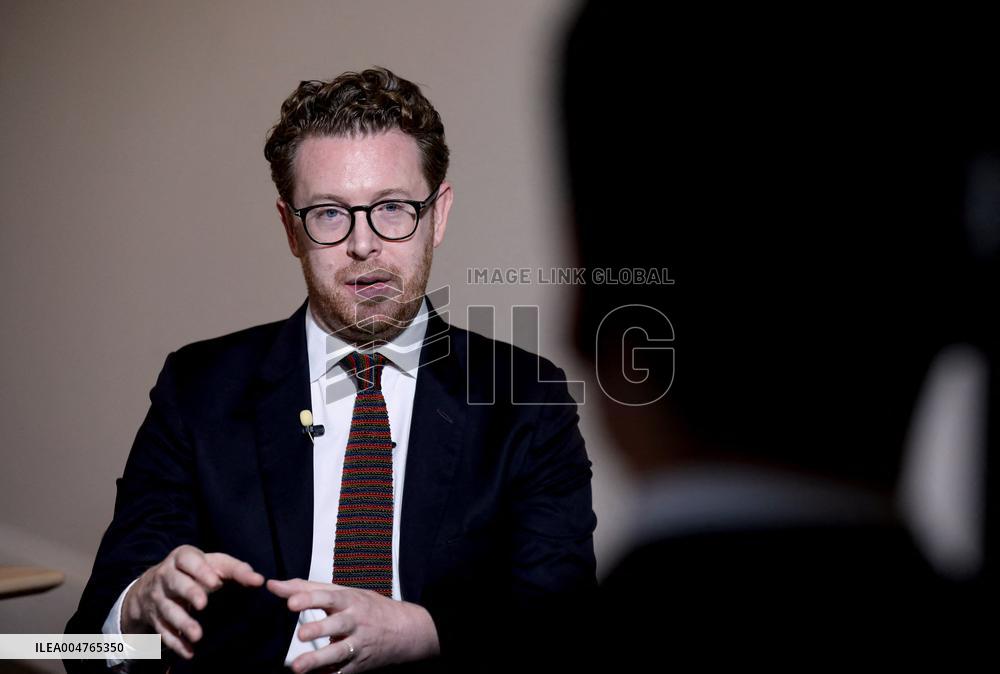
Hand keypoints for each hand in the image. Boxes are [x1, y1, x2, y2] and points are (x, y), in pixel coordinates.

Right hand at [122, 544, 264, 659]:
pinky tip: (188, 652)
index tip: (216, 583)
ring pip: (168, 609)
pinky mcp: (155, 617)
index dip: (201, 571)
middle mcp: (166, 575)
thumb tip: (259, 580)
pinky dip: (175, 643)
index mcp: (182, 557)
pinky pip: (163, 631)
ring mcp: (158, 597)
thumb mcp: (214, 564)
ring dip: (182, 622)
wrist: (154, 584)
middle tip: (203, 604)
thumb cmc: (196, 570)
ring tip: (198, 635)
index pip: (189, 560)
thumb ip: (236, 570)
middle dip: (189, 592)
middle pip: (176, 583)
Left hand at [267, 578, 439, 673]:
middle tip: (301, 635)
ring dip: (319, 660)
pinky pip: (342, 672)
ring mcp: (359, 644)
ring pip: (339, 652)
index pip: (329, 597)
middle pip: (337, 624)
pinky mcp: (359, 664)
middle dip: (319, 629)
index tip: (291, 602)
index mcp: (350, 600)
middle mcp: (355, 621)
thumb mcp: (342, 592)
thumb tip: (273, 585)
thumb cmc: (367, 607)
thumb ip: (306, 589)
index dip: (310, 599)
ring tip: (298, 667)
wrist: (405, 630)